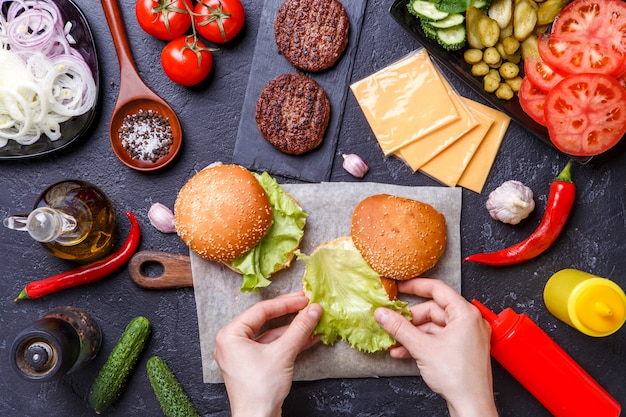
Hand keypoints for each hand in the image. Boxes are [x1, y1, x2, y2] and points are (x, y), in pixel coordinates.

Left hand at [213, 292, 321, 416]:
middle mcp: (232, 342)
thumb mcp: (283, 353)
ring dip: (292, 329)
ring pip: (270, 334)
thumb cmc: (260, 389)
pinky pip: (270, 347)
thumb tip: (313, 309)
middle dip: (289, 314)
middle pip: (265, 320)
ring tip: (312, 320)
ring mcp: (241, 354)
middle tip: (307, 304)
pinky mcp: (252, 365)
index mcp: (230, 334)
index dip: (286, 303)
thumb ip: (299, 328)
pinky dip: (288, 343)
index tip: (304, 298)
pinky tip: (308, 338)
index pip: (261, 310)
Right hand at [374, 278, 497, 416]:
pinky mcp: (463, 350)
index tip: (400, 287)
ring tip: (395, 342)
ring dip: (413, 334)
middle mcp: (470, 322)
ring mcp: (468, 336)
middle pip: (433, 311)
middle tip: (393, 323)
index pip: (438, 289)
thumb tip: (383, 314)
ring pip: (434, 327)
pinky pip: (439, 339)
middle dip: (410, 320)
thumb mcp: (422, 348)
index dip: (416, 286)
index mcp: (465, 314)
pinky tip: (404, 351)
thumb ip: (399, 328)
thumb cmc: (459, 377)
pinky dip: (422, 343)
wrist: (472, 405)